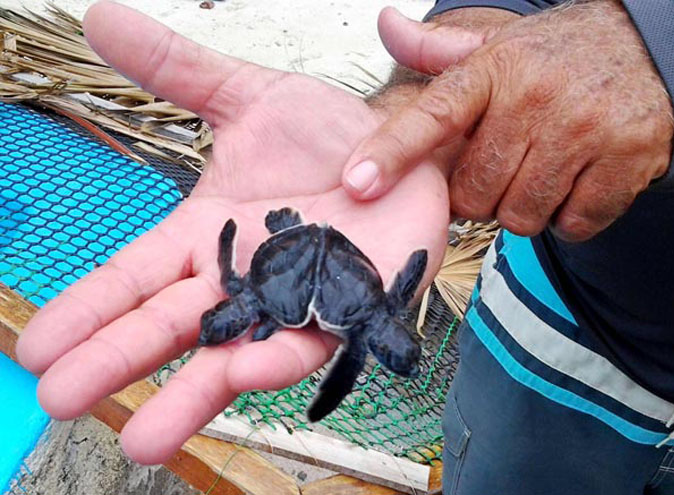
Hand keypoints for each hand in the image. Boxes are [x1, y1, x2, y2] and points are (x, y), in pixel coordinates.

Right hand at [15, 1, 448, 463]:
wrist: (404, 151)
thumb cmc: (331, 134)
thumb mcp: (249, 95)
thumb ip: (180, 71)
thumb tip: (100, 19)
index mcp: (210, 235)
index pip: (136, 274)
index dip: (89, 307)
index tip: (36, 343)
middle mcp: (244, 278)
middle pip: (170, 323)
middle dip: (117, 359)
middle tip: (59, 397)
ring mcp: (296, 300)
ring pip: (234, 352)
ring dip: (189, 393)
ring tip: (141, 438)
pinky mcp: (350, 310)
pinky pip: (313, 340)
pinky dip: (279, 355)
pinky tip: (242, 370)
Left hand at [343, 1, 673, 241]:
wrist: (648, 49)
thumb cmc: (555, 59)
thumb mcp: (495, 46)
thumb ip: (437, 49)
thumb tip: (386, 26)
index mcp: (495, 69)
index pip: (433, 116)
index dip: (391, 152)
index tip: (358, 182)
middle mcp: (536, 97)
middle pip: (475, 193)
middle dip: (481, 194)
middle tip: (502, 167)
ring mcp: (585, 129)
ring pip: (522, 216)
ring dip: (524, 208)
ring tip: (539, 171)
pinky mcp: (627, 159)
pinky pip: (572, 224)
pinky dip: (568, 216)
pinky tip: (574, 182)